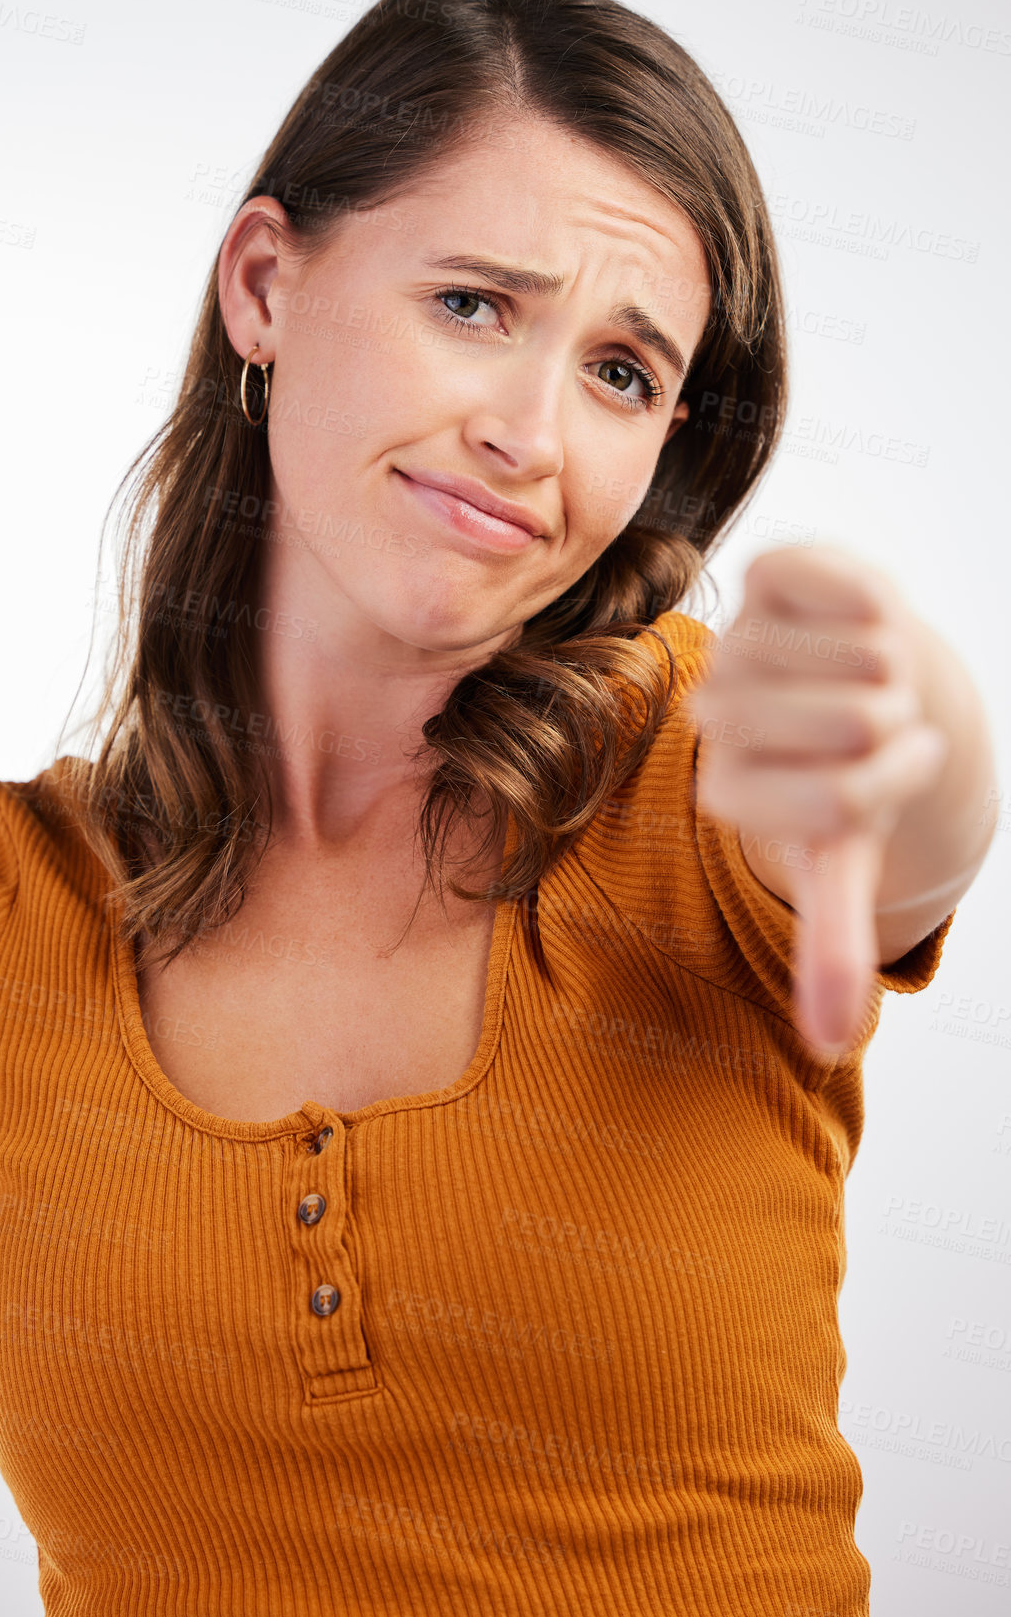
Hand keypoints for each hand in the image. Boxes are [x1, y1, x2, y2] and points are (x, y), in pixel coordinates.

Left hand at [681, 544, 947, 1059]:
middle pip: (857, 725)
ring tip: (870, 680)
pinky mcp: (770, 576)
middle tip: (879, 727)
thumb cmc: (848, 776)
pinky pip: (845, 587)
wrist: (854, 686)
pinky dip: (879, 606)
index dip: (889, 788)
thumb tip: (829, 1040)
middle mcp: (717, 716)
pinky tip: (862, 624)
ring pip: (865, 657)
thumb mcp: (843, 861)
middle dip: (899, 729)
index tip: (877, 779)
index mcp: (728, 790)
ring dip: (895, 672)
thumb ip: (827, 944)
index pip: (837, 804)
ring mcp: (741, 640)